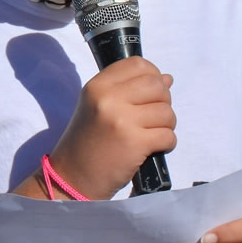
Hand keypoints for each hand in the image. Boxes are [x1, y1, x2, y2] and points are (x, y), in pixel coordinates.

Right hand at [49, 56, 175, 199]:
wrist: (73, 177)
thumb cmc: (88, 141)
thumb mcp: (98, 107)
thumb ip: (130, 90)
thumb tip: (167, 79)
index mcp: (98, 85)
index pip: (138, 64)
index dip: (152, 76)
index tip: (149, 93)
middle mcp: (108, 98)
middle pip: (157, 86)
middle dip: (163, 102)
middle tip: (151, 118)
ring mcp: (122, 120)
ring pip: (167, 112)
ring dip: (166, 126)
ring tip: (150, 135)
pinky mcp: (135, 143)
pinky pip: (168, 135)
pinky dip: (167, 143)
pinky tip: (152, 148)